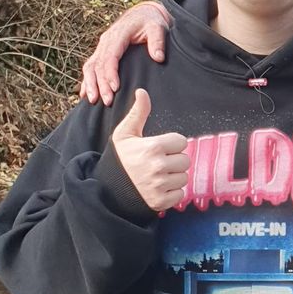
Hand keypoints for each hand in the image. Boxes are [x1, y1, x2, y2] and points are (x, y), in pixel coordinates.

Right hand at [80, 2, 171, 105]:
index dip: (111, 73)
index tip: (115, 88)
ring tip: (93, 101)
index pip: (110, 56)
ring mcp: (102, 46)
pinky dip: (87, 80)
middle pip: (99, 64)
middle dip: (100, 84)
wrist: (143, 14)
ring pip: (91, 66)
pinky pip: (91, 67)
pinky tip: (85, 94)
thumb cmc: (150, 21)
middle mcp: (106, 41)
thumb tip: (158, 57)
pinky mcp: (102, 51)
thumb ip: (158, 41)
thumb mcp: (157, 27)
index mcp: (118, 35)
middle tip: (106, 101)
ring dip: (90, 84)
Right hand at [110, 89, 189, 211]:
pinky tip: (158, 188)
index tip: (159, 148)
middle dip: (174, 160)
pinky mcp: (162, 201)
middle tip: (158, 163)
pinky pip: (180, 194)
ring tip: (157, 175)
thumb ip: (137, 113)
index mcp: (153, 147)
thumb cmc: (119, 159)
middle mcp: (158, 166)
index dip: (172, 144)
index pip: (182, 142)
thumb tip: (142, 92)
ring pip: (184, 177)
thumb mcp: (124, 134)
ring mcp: (160, 185)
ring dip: (174, 177)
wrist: (107, 191)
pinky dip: (172, 192)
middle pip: (185, 160)